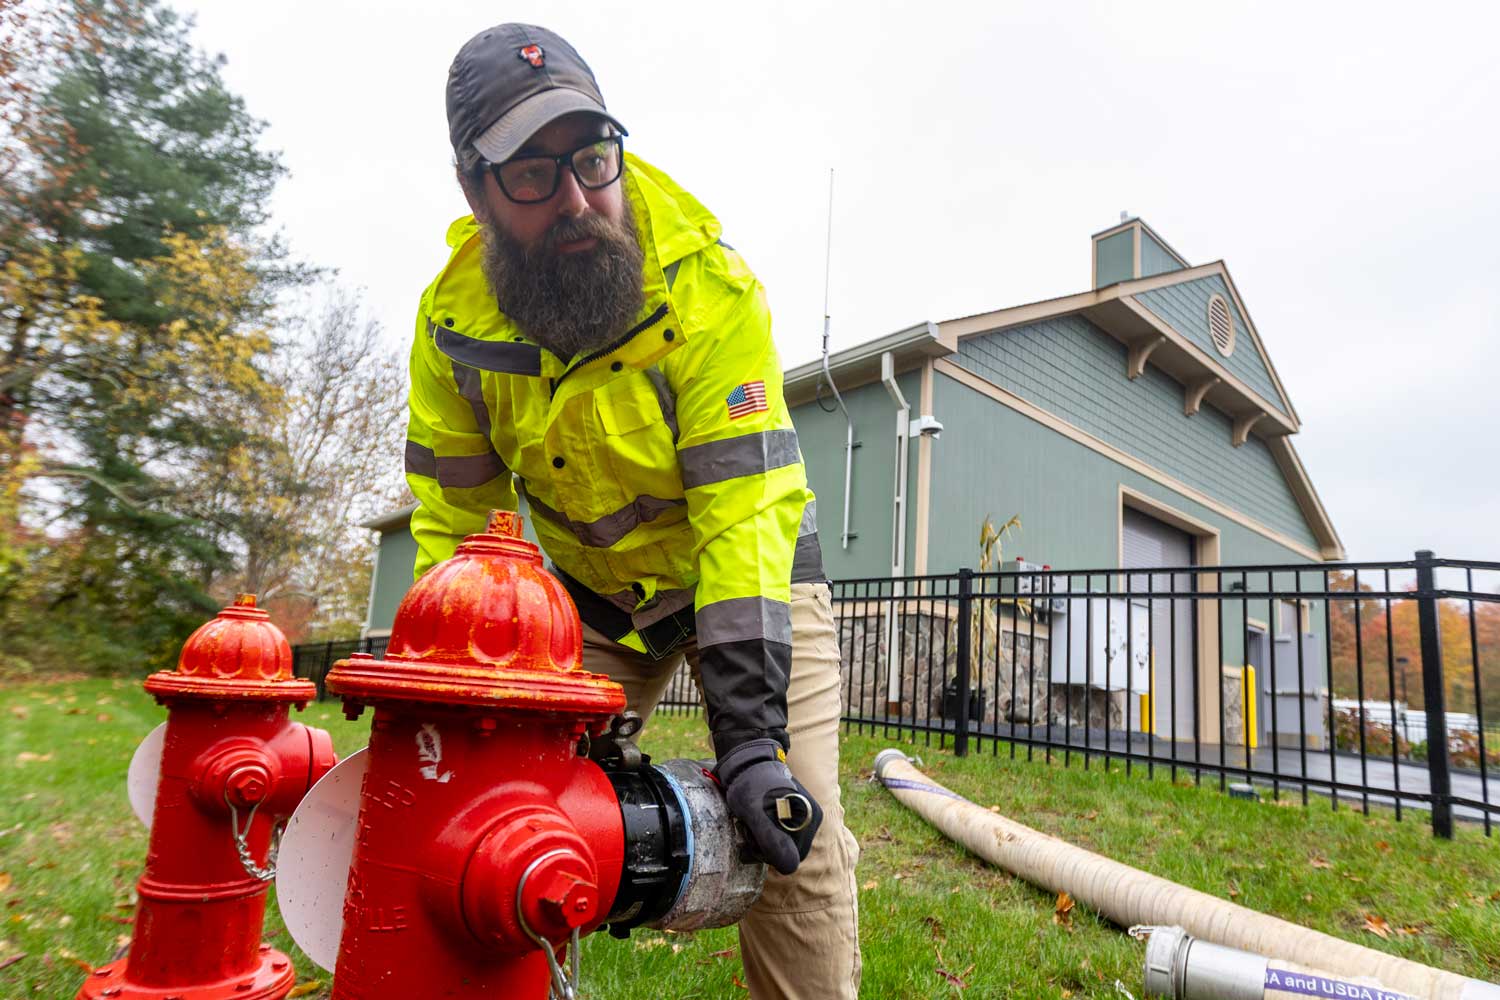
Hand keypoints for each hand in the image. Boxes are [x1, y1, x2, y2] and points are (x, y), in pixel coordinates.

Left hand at [714, 739, 822, 875]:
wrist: (749, 762)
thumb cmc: (750, 784)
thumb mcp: (754, 813)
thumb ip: (771, 840)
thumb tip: (790, 868)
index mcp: (808, 818)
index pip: (791, 858)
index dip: (769, 854)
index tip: (751, 838)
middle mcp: (811, 819)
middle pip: (788, 853)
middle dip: (765, 847)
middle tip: (747, 829)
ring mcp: (804, 817)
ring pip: (783, 846)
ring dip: (763, 841)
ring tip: (749, 823)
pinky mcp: (795, 815)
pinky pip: (782, 836)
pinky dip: (766, 834)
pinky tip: (754, 822)